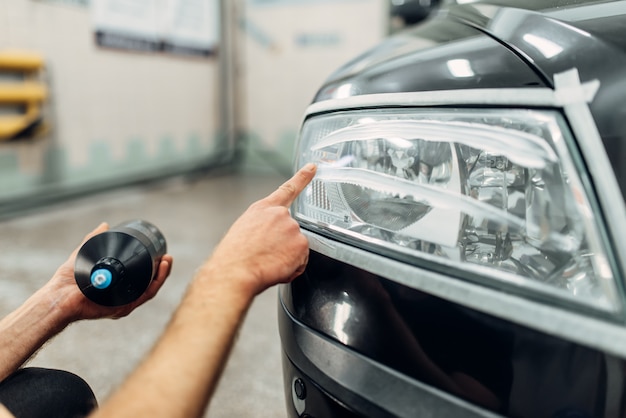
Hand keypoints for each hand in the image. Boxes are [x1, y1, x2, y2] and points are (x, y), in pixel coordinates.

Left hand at [43, 223, 172, 322]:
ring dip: (162, 274)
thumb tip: (105, 225)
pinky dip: (155, 282)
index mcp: (117, 286)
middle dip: (162, 270)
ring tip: (167, 260)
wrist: (59, 296)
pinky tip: (159, 270)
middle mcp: (123, 296)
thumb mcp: (84, 254)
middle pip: (150, 283)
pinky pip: (145, 296)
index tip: (159, 253)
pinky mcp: (124, 307)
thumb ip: (93, 240)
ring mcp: (124, 303)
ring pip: (151, 289)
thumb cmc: (68, 280)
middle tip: (167, 257)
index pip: (140, 277)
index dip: (152, 266)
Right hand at [204, 163, 316, 295]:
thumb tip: (270, 239)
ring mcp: (292, 228)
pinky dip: (292, 267)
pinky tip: (276, 267)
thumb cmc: (233, 256)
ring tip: (267, 261)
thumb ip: (263, 228)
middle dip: (283, 246)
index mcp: (263, 209)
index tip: (313, 167)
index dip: (303, 178)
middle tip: (265, 255)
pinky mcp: (301, 243)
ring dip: (286, 256)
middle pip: (291, 232)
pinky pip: (301, 260)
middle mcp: (280, 214)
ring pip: (296, 247)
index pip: (287, 189)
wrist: (234, 271)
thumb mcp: (243, 232)